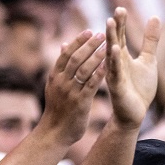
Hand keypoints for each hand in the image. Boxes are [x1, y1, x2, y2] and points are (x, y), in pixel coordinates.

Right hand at [42, 29, 106, 143]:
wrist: (55, 132)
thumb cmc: (58, 109)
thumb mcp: (55, 86)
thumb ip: (61, 67)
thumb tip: (63, 46)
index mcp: (54, 76)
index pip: (66, 53)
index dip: (78, 41)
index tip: (89, 31)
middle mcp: (61, 81)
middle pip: (75, 58)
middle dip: (89, 45)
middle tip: (102, 34)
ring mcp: (70, 91)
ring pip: (84, 69)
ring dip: (97, 56)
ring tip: (108, 46)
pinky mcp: (80, 102)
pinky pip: (91, 84)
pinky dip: (99, 73)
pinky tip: (109, 65)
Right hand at [105, 7, 160, 128]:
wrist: (136, 113)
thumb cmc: (139, 88)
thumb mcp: (149, 60)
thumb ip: (151, 40)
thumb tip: (154, 16)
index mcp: (122, 56)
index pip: (120, 35)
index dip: (121, 22)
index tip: (121, 8)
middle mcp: (115, 63)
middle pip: (114, 40)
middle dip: (115, 26)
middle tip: (115, 11)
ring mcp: (115, 74)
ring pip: (111, 53)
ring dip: (110, 38)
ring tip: (109, 22)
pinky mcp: (116, 86)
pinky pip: (114, 71)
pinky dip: (114, 60)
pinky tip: (114, 48)